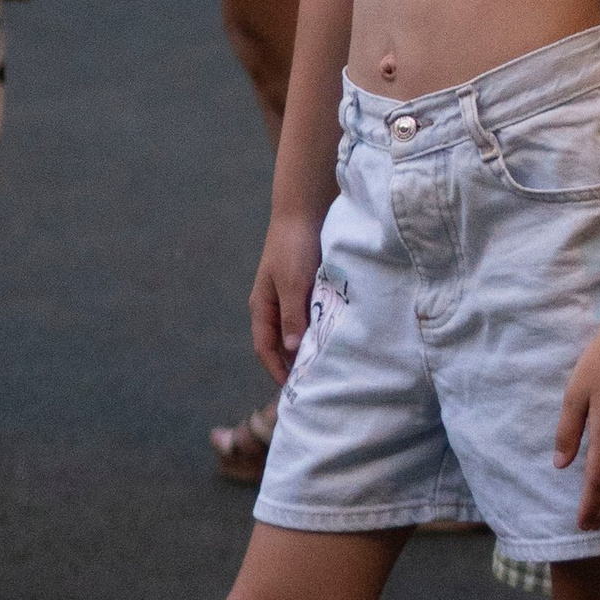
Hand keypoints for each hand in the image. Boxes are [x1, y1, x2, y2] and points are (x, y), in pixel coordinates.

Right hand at [249, 211, 324, 385]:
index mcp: (263, 306)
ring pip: (298, 329)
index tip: (295, 389)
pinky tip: (336, 335)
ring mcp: (291, 295)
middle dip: (294, 362)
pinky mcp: (309, 286)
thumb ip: (292, 315)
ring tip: (328, 363)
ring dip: (309, 345)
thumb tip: (292, 349)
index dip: (277, 369)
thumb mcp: (293, 283)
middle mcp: (275, 304)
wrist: (305, 210)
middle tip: (315, 381)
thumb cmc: (295, 246)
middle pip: (281, 342)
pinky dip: (320, 327)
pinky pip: (312, 315)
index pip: (265, 348)